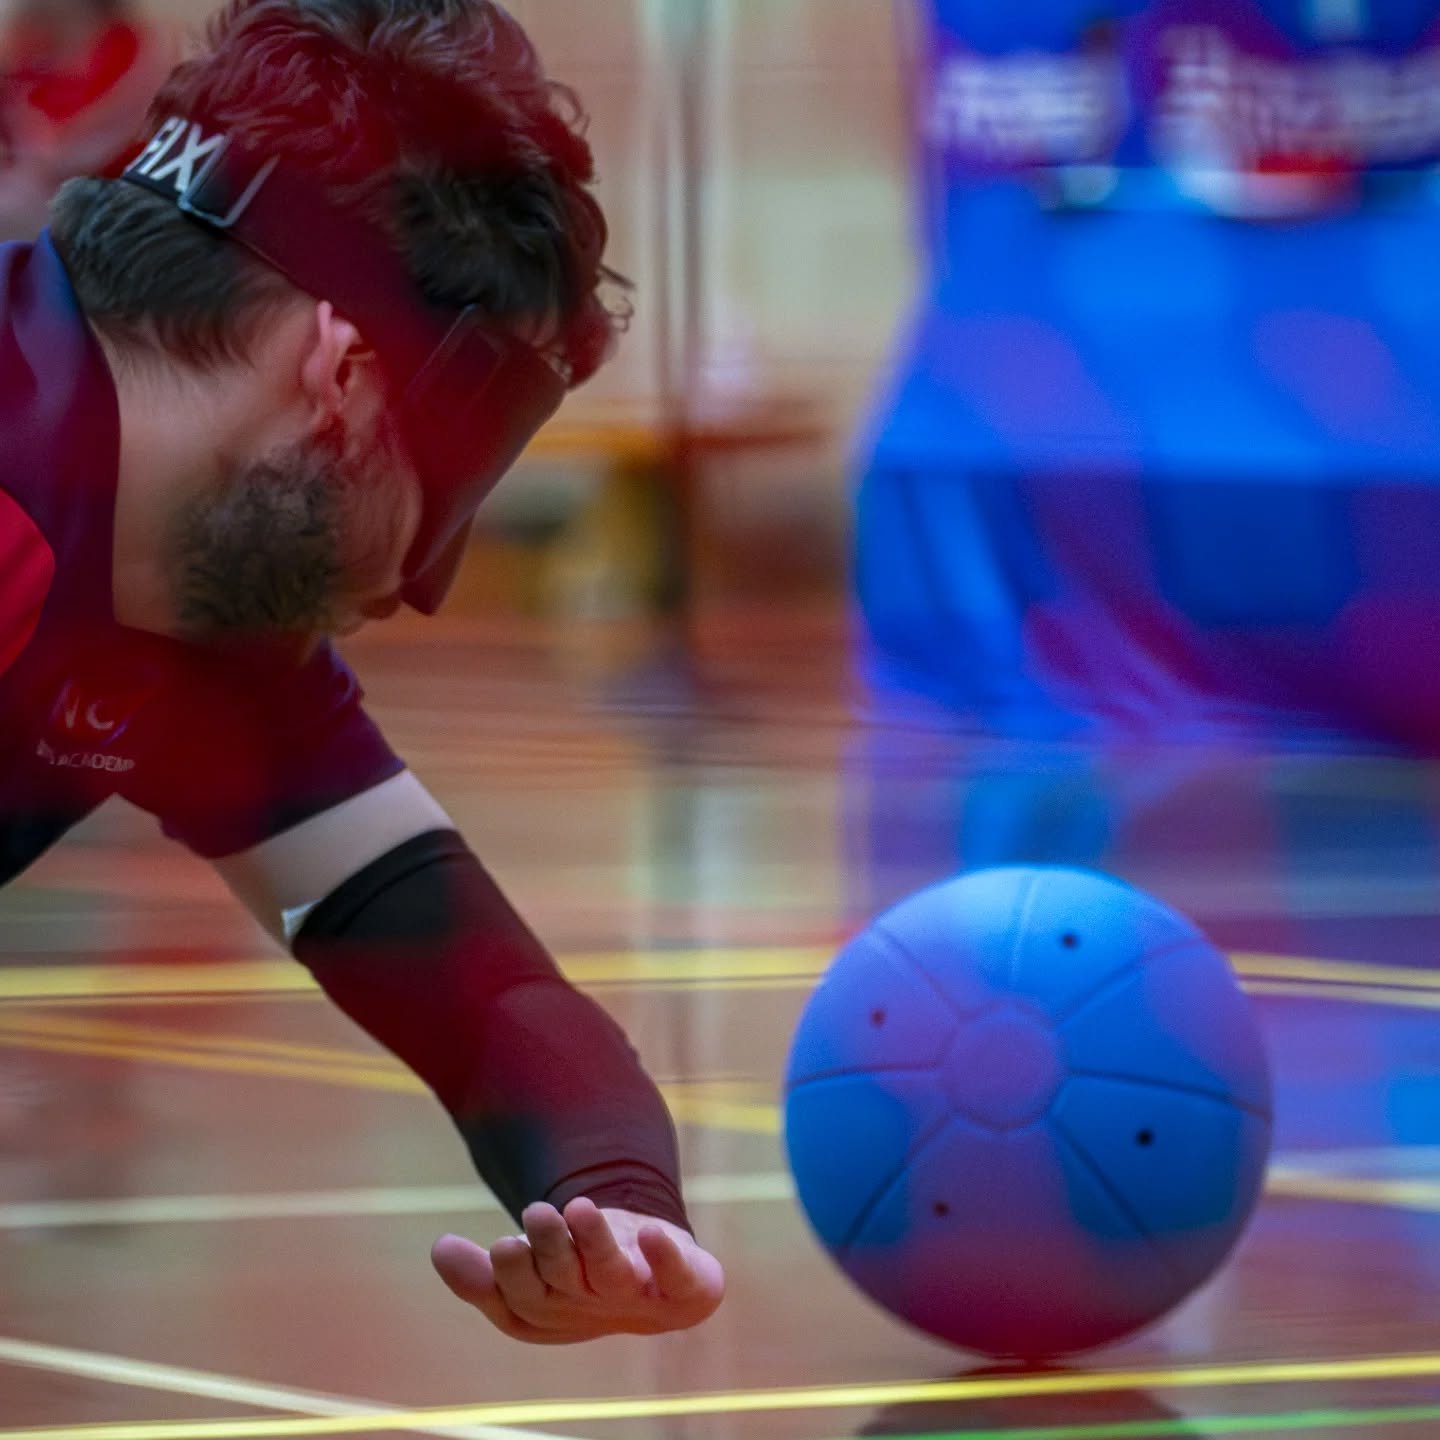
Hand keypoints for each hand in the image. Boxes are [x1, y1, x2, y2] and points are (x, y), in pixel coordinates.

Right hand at [431, 1197, 724, 1344]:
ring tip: (578, 1207)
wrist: (659, 1287)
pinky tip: (650, 1232)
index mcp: (545, 1311)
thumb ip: (481, 1271)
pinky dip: (664, 1256)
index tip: (502, 1243)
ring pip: (610, 1272)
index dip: (507, 1278)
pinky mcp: (683, 1286)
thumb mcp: (527, 1273)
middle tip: (536, 1214)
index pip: (517, 1302)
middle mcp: (588, 1306)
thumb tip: (439, 1248)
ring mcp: (636, 1296)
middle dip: (548, 1249)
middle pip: (561, 1282)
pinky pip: (678, 1277)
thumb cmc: (580, 1279)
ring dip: (594, 1240)